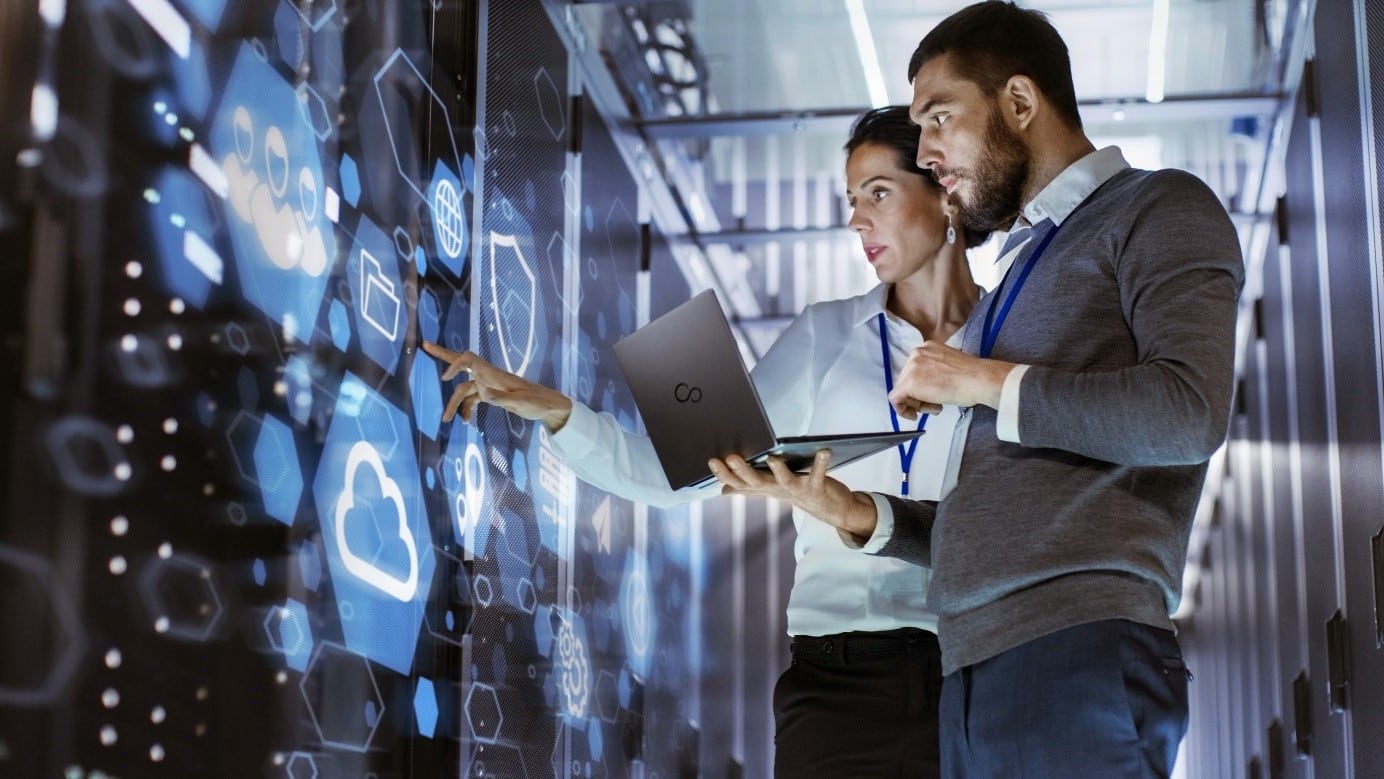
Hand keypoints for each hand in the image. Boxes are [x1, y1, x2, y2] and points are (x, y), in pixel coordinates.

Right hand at [421, 341, 573, 430]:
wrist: (547, 406)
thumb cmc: (536, 402)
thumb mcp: (520, 402)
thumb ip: (502, 398)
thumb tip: (484, 394)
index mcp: (493, 373)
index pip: (469, 360)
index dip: (455, 364)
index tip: (445, 379)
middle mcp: (487, 376)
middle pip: (461, 363)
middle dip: (443, 355)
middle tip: (424, 344)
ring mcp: (488, 385)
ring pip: (463, 390)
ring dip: (453, 403)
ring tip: (444, 420)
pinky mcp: (490, 394)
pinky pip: (472, 399)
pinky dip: (466, 409)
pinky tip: (466, 421)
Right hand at [707, 451, 878, 540]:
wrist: (830, 509)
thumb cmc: (798, 493)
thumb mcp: (771, 489)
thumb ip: (748, 487)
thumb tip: (724, 490)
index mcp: (766, 487)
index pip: (740, 482)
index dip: (725, 474)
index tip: (711, 461)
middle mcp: (779, 490)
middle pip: (757, 482)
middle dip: (743, 471)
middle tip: (731, 457)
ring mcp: (798, 489)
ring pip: (786, 481)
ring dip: (779, 471)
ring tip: (772, 458)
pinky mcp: (818, 487)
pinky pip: (819, 474)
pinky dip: (821, 463)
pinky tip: (824, 451)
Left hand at [888, 341, 1015, 418]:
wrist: (978, 379)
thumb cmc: (972, 377)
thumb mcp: (949, 367)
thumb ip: (934, 371)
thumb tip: (927, 385)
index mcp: (927, 348)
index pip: (914, 371)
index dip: (920, 388)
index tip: (930, 396)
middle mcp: (916, 354)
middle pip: (906, 380)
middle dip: (918, 397)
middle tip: (934, 405)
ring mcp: (911, 367)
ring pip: (902, 390)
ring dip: (916, 404)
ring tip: (935, 407)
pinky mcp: (909, 383)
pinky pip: (895, 399)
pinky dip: (902, 410)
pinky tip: (914, 415)